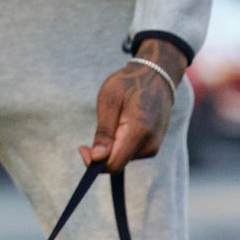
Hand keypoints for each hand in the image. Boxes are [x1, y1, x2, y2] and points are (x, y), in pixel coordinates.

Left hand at [79, 36, 187, 172]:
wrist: (156, 76)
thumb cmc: (130, 83)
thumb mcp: (110, 100)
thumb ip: (104, 132)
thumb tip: (96, 158)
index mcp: (139, 132)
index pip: (114, 163)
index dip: (94, 162)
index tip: (82, 147)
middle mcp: (149, 144)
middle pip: (117, 163)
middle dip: (103, 152)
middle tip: (101, 125)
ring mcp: (153, 147)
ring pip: (123, 158)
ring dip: (113, 146)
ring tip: (117, 119)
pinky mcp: (153, 147)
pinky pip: (130, 153)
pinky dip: (122, 143)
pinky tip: (125, 123)